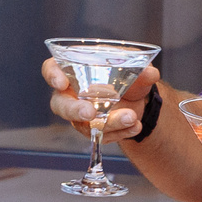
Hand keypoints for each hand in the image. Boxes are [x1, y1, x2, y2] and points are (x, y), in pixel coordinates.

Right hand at [42, 56, 159, 139]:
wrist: (139, 95)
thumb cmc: (125, 71)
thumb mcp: (134, 65)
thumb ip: (141, 69)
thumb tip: (150, 73)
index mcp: (73, 68)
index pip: (51, 69)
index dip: (52, 75)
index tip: (61, 82)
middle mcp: (71, 93)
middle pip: (60, 105)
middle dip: (74, 110)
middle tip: (91, 112)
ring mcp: (81, 115)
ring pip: (84, 125)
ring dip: (108, 124)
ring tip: (131, 118)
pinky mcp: (94, 130)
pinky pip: (101, 136)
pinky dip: (120, 133)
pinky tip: (136, 126)